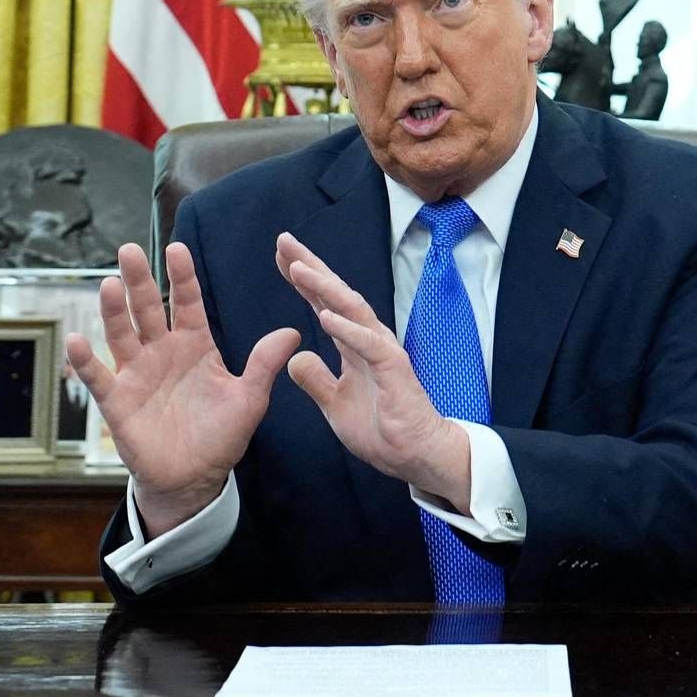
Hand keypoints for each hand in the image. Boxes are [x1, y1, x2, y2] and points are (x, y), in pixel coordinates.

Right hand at [66, 243, 297, 537]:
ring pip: (122, 335)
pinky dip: (86, 360)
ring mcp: (137, 374)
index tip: (178, 248)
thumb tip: (293, 331)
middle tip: (130, 250)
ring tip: (110, 285)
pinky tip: (77, 340)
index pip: (188, 303)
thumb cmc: (221, 435)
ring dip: (114, 311)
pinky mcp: (117, 401)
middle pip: (149, 309)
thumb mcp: (249, 399)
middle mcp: (163, 352)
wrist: (194, 476)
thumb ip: (264, 365)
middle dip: (140, 280)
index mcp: (196, 346)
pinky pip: (99, 377)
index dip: (182, 277)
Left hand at [275, 233, 471, 508]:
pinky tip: (326, 315)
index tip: (281, 256)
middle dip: (311, 267)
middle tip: (285, 241)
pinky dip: (347, 329)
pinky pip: (368, 345)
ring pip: (353, 312)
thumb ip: (316, 379)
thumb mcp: (334, 404)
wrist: (414, 455)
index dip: (303, 280)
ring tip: (300, 268)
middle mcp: (368, 340)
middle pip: (337, 296)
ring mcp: (382, 352)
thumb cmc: (382, 428)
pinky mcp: (394, 370)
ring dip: (325, 289)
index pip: (325, 304)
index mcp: (354, 346)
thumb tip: (295, 358)